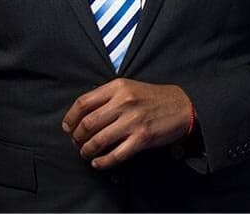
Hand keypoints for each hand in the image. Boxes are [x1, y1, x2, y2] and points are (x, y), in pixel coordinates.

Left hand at [62, 79, 191, 168]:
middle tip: (77, 142)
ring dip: (86, 150)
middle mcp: (124, 102)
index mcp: (119, 87)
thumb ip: (108, 96)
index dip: (70, 118)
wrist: (182, 106)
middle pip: (87, 123)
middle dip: (77, 137)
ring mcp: (133, 121)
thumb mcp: (130, 87)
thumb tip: (82, 113)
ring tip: (86, 152)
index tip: (67, 127)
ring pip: (98, 140)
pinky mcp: (142, 138)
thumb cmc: (154, 98)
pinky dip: (102, 162)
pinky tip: (98, 162)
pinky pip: (115, 155)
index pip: (83, 103)